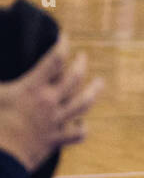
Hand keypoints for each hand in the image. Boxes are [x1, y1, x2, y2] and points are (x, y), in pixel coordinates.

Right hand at [0, 38, 102, 171]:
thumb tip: (1, 79)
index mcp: (32, 89)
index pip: (54, 60)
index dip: (62, 45)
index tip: (64, 36)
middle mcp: (49, 102)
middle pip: (74, 78)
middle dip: (81, 64)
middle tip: (83, 56)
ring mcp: (55, 122)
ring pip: (83, 104)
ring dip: (93, 91)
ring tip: (100, 82)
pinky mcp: (56, 140)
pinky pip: (77, 133)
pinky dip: (81, 127)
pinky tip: (81, 123)